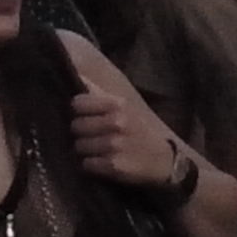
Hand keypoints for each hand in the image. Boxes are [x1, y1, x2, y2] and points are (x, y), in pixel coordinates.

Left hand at [54, 30, 179, 190]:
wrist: (161, 159)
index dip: (79, 111)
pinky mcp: (114, 166)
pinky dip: (92, 164)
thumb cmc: (136, 128)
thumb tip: (74, 71)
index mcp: (118, 104)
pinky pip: (87, 164)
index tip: (86, 116)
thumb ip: (97, 91)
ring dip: (86, 150)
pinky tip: (103, 162)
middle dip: (81, 132)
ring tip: (99, 149)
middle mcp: (116, 122)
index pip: (78, 103)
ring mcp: (115, 145)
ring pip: (79, 146)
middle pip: (76, 125)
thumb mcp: (123, 106)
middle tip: (94, 135)